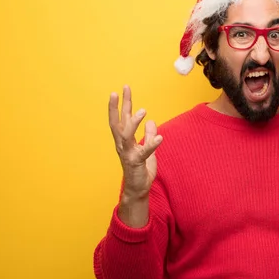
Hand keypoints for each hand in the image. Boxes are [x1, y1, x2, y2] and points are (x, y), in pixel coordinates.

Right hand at [108, 85, 162, 199]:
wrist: (138, 189)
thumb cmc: (141, 169)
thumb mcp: (147, 150)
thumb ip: (148, 136)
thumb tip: (152, 122)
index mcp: (124, 140)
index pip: (121, 119)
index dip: (121, 104)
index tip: (122, 89)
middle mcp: (122, 145)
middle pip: (118, 122)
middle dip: (120, 105)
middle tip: (122, 90)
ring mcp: (127, 153)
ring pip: (126, 135)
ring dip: (133, 122)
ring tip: (143, 111)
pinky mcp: (136, 163)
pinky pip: (144, 152)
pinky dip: (151, 144)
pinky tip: (160, 137)